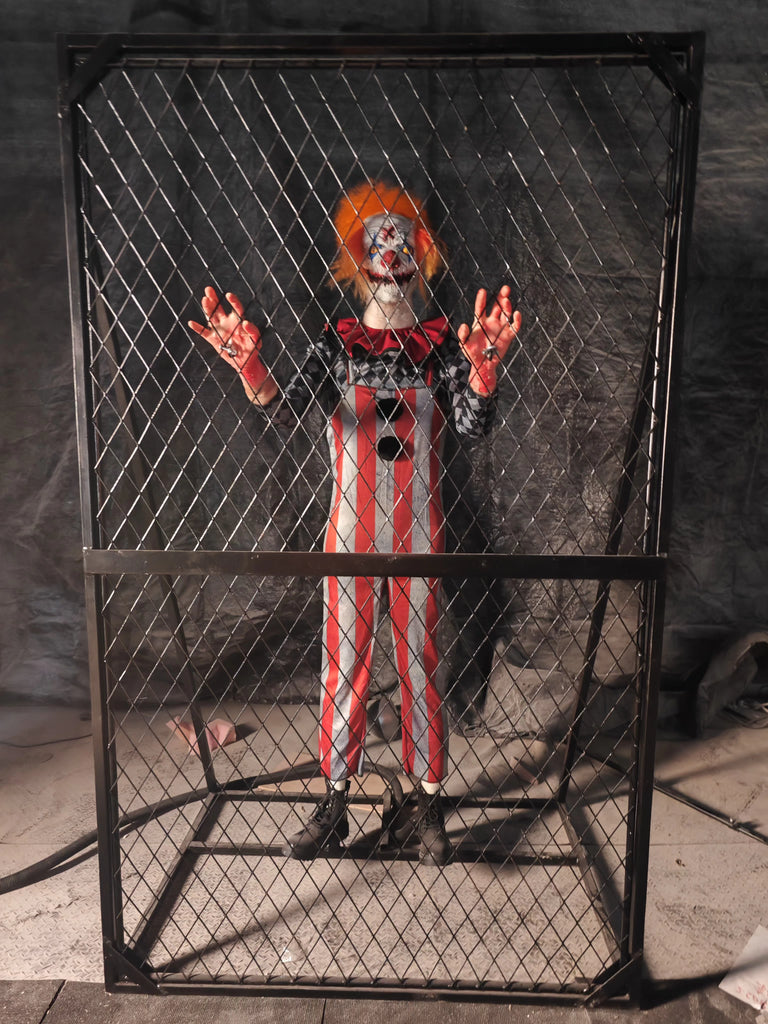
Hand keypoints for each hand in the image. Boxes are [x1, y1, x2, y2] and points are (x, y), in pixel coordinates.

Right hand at [188, 287, 276, 402]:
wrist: (245, 362)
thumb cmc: (252, 349)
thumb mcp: (256, 340)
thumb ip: (253, 331)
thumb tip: (245, 322)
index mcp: (238, 321)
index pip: (235, 308)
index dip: (233, 301)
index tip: (228, 295)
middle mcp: (227, 323)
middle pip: (219, 308)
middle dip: (214, 299)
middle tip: (208, 289)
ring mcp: (219, 330)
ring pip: (211, 317)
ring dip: (207, 309)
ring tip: (204, 299)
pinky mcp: (213, 339)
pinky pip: (204, 333)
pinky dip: (198, 329)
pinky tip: (191, 323)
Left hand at [457, 286, 521, 394]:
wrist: (482, 365)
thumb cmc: (472, 353)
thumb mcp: (464, 344)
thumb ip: (463, 334)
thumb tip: (464, 326)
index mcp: (480, 322)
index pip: (481, 308)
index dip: (482, 300)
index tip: (482, 291)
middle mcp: (491, 322)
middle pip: (497, 307)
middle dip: (501, 297)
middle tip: (505, 289)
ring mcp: (500, 328)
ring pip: (506, 314)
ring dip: (507, 307)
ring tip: (506, 301)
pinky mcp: (508, 336)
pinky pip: (514, 327)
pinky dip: (517, 320)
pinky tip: (517, 314)